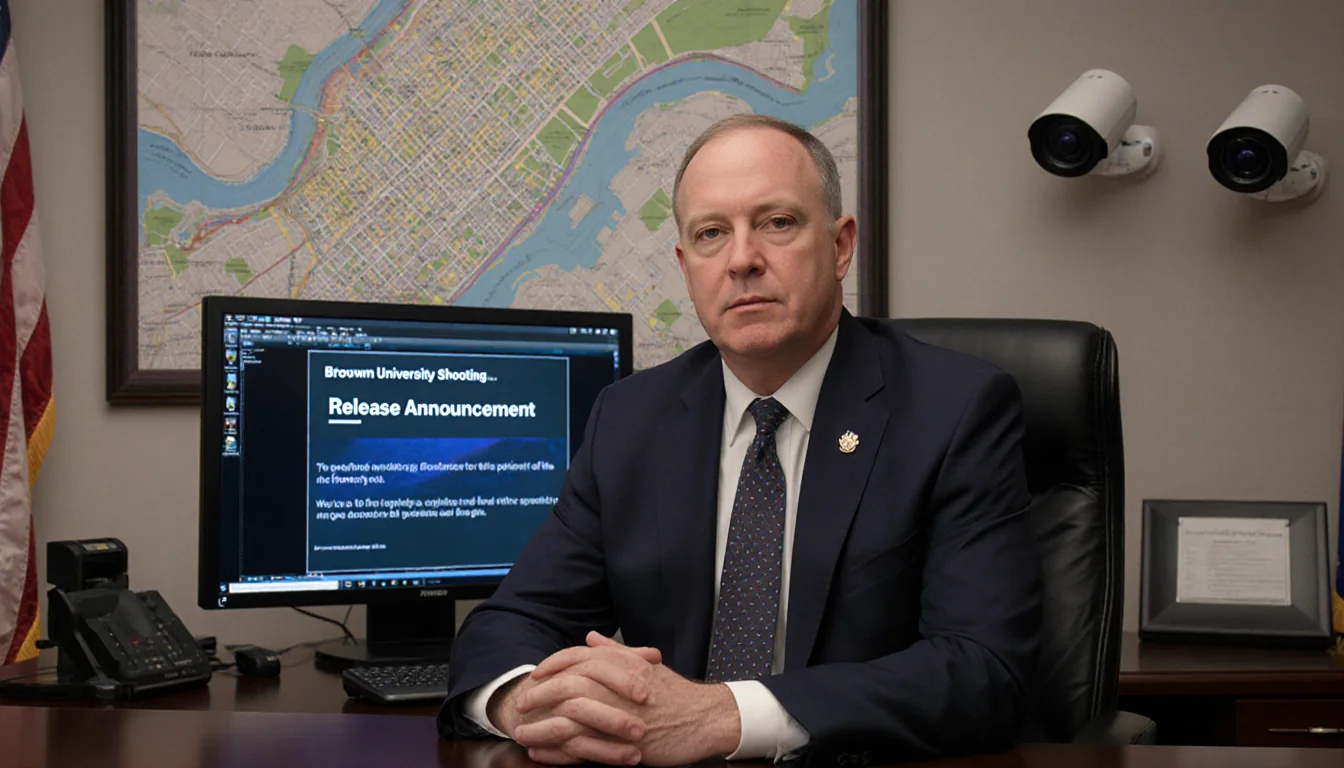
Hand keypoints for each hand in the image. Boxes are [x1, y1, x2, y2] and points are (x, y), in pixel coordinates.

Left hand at [518, 632, 740, 765]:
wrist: (705, 720)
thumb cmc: (676, 694)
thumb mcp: (646, 666)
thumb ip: (615, 652)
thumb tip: (590, 638)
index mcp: (623, 665)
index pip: (578, 658)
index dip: (553, 665)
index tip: (535, 675)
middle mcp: (619, 687)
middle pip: (569, 686)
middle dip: (541, 695)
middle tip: (522, 703)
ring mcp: (621, 716)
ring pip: (571, 719)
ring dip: (542, 727)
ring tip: (523, 733)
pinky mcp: (623, 744)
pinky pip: (582, 748)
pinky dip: (558, 752)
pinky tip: (543, 754)